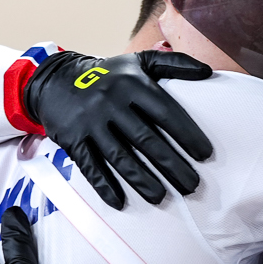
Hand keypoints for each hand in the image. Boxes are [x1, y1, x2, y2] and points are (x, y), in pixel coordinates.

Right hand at [24, 50, 214, 208]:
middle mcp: (111, 102)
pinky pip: (90, 166)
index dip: (187, 134)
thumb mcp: (138, 61)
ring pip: (120, 157)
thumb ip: (174, 63)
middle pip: (146, 139)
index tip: (205, 155)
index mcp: (132, 84)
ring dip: (142, 180)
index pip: (165, 112)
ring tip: (162, 197)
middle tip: (191, 185)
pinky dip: (104, 185)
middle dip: (171, 165)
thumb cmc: (107, 75)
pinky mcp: (72, 139)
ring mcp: (90, 122)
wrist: (55, 79)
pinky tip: (120, 202)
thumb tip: (208, 72)